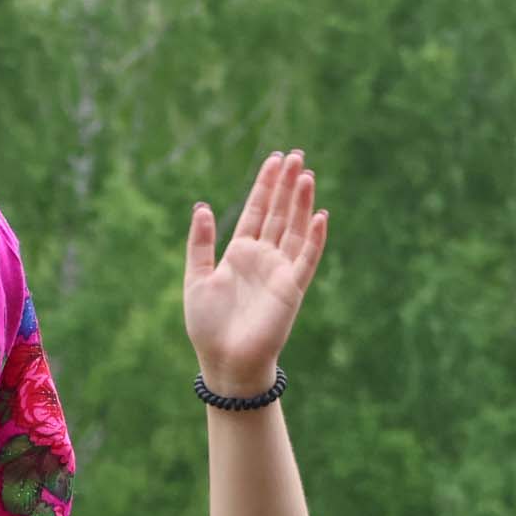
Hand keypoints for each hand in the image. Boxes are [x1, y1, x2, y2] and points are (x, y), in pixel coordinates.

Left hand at [183, 149, 328, 395]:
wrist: (225, 360)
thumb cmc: (208, 326)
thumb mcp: (196, 278)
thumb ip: (200, 243)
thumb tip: (202, 207)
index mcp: (240, 252)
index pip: (256, 210)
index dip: (265, 185)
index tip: (274, 158)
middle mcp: (263, 257)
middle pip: (278, 212)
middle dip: (286, 184)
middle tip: (296, 154)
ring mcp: (280, 270)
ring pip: (294, 228)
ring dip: (301, 203)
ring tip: (306, 174)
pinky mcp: (292, 288)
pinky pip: (306, 258)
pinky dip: (313, 237)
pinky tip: (320, 215)